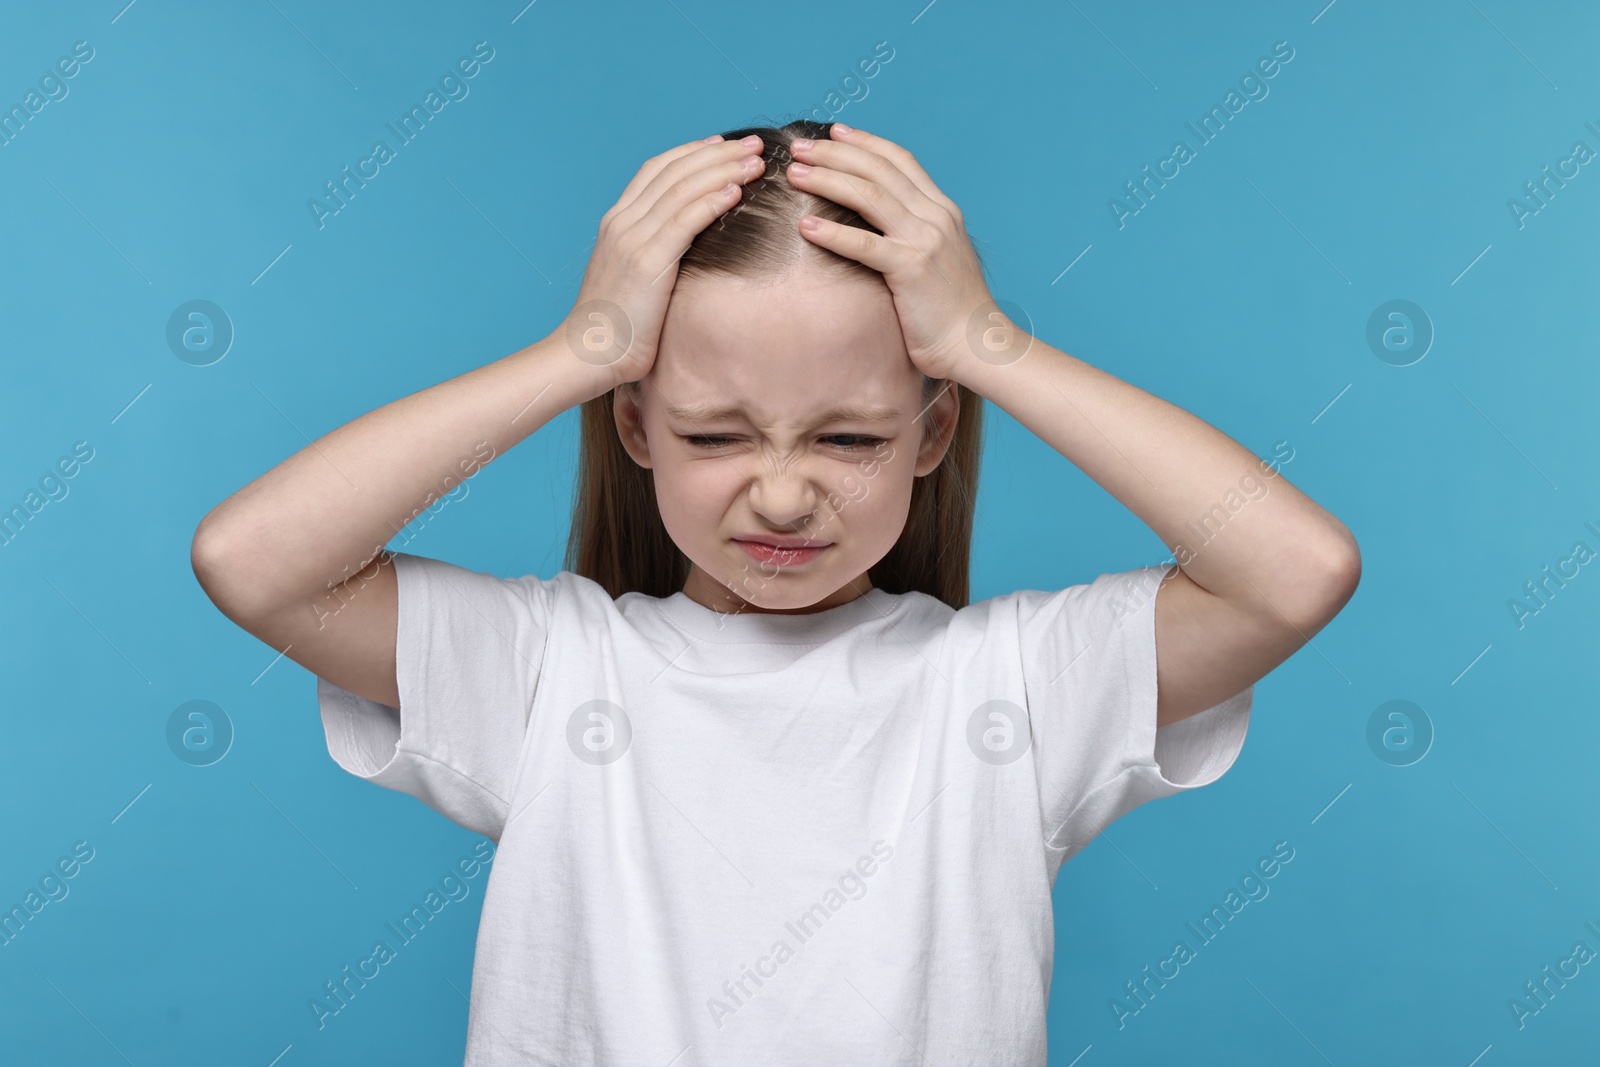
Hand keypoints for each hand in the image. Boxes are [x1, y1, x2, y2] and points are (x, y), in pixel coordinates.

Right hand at [562, 133, 766, 386]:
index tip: (723, 144)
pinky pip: (685, 221)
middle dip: (718, 154)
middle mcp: (622, 222)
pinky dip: (712, 201)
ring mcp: (632, 239)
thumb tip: (684, 246)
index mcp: (616, 222)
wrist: (587, 354)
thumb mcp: (632, 279)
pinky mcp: (647, 261)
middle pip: (675, 171)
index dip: (692, 153)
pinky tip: (737, 191)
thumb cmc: (614, 327)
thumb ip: (652, 253)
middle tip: (754, 144)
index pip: (657, 170)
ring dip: (723, 170)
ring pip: (683, 189)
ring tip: (756, 162)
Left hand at [785, 123, 1021, 380]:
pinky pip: (865, 244)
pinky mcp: (912, 269)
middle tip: (798, 147)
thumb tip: (882, 226)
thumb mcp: (939, 259)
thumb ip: (916, 234)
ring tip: (793, 174)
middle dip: (834, 153)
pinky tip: (805, 226)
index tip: (834, 132)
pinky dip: (833, 232)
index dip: (865, 142)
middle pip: (878, 170)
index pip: (900, 160)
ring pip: (869, 195)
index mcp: (942, 210)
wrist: (977, 343)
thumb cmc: (951, 310)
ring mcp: (925, 240)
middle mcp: (936, 216)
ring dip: (827, 179)